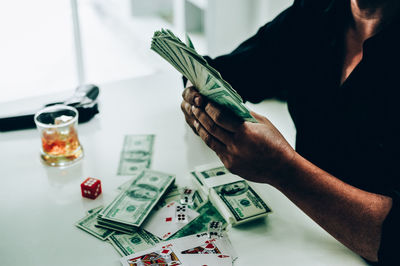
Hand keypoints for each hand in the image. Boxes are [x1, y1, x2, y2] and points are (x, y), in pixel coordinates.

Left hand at [181, 86, 295, 184]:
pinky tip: (207, 133)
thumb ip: (245, 115)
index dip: (210, 108)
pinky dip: (210, 141)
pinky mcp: (230, 166)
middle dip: (201, 116)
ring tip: (196, 120)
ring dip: (201, 129)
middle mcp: (236, 146)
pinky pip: (216, 151)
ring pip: (209, 141)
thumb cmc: (276, 144)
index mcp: (245, 133)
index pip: (220, 117)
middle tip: (195, 108)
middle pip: (211, 128)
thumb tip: (230, 105)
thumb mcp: (263, 123)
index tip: (205, 101)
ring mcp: (231, 158)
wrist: (282, 169)